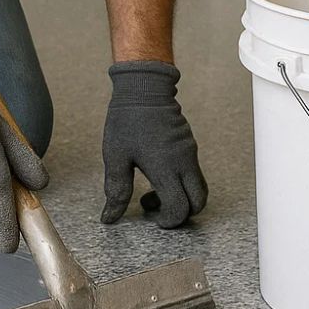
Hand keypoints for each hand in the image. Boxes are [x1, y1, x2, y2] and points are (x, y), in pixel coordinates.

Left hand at [100, 60, 207, 227]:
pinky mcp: (189, 144)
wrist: (144, 87)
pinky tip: (156, 174)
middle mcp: (184, 162)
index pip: (179, 208)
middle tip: (158, 210)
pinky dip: (181, 183)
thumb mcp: (116, 157)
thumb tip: (110, 216)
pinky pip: (193, 172)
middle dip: (182, 214)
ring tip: (153, 192)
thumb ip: (116, 189)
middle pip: (198, 202)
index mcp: (166, 168)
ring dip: (182, 198)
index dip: (168, 221)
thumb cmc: (128, 119)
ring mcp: (190, 152)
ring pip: (199, 187)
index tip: (153, 218)